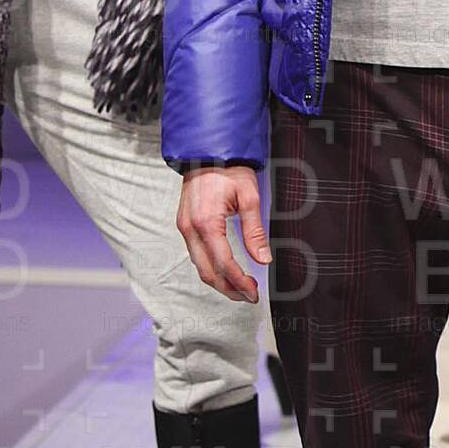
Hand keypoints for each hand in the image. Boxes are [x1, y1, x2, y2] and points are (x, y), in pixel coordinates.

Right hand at [177, 166, 269, 302]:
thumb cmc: (228, 170)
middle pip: (207, 272)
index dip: (239, 282)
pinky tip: (226, 271)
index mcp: (206, 222)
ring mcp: (184, 228)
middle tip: (249, 296)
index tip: (254, 292)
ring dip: (219, 281)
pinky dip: (211, 268)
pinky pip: (196, 255)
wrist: (207, 151)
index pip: (223, 263)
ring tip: (240, 288)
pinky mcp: (185, 226)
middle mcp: (190, 228)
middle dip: (229, 289)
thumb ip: (255, 231)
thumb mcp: (249, 197)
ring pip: (199, 266)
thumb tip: (263, 259)